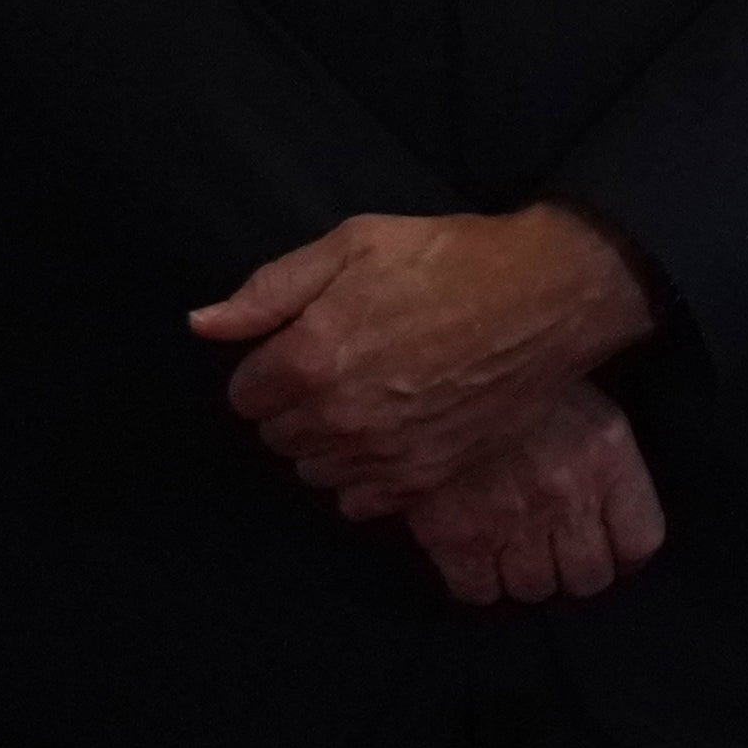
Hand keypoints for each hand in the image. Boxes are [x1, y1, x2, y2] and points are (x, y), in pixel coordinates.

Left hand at [187, 206, 654, 511]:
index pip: (245, 395)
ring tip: (364, 399)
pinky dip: (361, 476)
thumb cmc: (448, 260)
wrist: (544, 297)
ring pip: (314, 471)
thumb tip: (202, 324)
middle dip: (293, 405)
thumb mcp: (354, 245)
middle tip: (336, 366)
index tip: (299, 345)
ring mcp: (382, 455)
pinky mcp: (423, 478)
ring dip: (324, 442)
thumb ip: (270, 290)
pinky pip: (359, 502)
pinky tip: (387, 437)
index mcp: (310, 358)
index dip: (268, 366)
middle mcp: (337, 419)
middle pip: (277, 436)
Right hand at [400, 385, 667, 604]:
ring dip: (525, 575)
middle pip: (588, 577)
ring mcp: (511, 520)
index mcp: (604, 452)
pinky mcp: (456, 536)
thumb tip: (612, 505)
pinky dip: (477, 581)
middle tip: (555, 550)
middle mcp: (566, 494)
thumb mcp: (577, 390)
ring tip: (513, 549)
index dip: (624, 552)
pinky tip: (475, 554)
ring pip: (534, 589)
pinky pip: (478, 591)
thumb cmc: (510, 370)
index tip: (610, 548)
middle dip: (573, 569)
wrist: (430, 360)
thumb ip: (601, 450)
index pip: (641, 540)